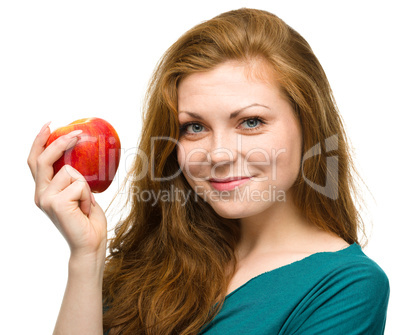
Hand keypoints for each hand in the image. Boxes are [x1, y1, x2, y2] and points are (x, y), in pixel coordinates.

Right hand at [27, 122, 106, 258]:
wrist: (90, 244)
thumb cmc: (88, 221)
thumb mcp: (81, 195)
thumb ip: (74, 180)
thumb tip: (81, 160)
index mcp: (44, 191)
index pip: (36, 161)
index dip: (40, 142)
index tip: (50, 126)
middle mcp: (41, 194)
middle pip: (43, 159)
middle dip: (60, 142)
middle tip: (78, 134)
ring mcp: (45, 199)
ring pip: (71, 172)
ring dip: (86, 187)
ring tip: (85, 205)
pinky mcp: (55, 203)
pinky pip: (79, 184)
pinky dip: (88, 196)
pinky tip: (85, 210)